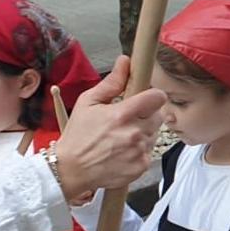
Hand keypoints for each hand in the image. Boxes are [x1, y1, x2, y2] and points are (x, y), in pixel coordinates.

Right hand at [49, 57, 166, 198]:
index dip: (152, 96)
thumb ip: (111, 82)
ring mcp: (139, 151)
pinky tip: (122, 151)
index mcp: (122, 114)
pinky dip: (139, 151)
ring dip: (143, 133)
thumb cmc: (78, 135)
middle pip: (158, 116)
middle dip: (146, 115)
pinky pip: (149, 151)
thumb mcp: (88, 103)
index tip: (145, 98)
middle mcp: (134, 133)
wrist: (70, 169)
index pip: (158, 97)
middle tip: (126, 120)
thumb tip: (125, 61)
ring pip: (154, 134)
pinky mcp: (141, 166)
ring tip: (121, 137)